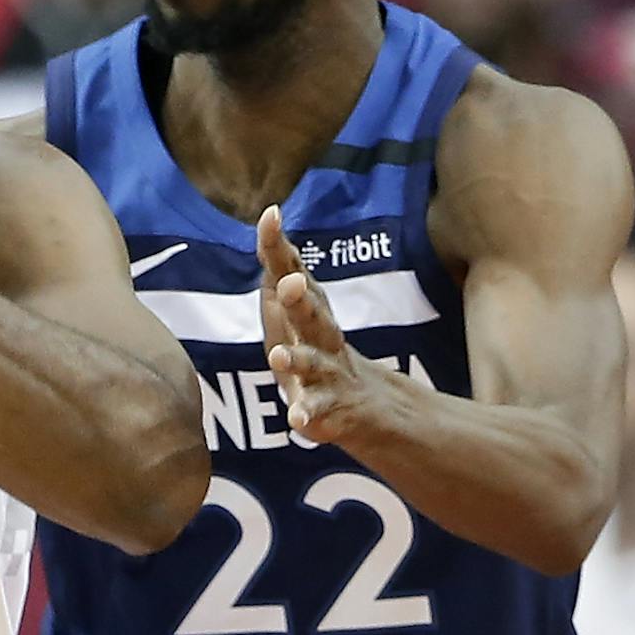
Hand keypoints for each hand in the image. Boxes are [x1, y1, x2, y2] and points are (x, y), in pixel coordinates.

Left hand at [258, 205, 381, 444]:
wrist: (369, 406)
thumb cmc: (319, 353)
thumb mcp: (296, 317)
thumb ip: (280, 277)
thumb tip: (266, 230)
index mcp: (310, 311)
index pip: (294, 273)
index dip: (281, 247)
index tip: (271, 215)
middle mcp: (323, 337)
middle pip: (312, 314)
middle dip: (301, 300)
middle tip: (291, 284)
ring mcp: (328, 373)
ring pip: (314, 363)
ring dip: (298, 359)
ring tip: (280, 357)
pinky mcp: (329, 409)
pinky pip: (317, 412)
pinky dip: (307, 414)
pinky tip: (295, 419)